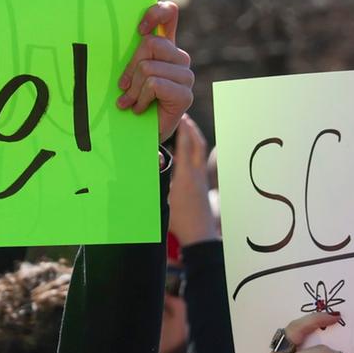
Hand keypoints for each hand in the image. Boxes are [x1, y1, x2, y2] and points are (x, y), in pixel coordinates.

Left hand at [116, 1, 194, 141]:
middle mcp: (179, 57)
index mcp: (165, 47)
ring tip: (131, 101)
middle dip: (130, 67)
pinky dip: (140, 99)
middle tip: (123, 87)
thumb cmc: (131, 100)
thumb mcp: (126, 73)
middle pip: (150, 43)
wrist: (142, 134)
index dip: (155, 12)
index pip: (169, 13)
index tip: (139, 29)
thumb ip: (126, 54)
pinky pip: (154, 85)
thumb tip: (104, 34)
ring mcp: (185, 76)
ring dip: (133, 88)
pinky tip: (139, 108)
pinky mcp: (185, 94)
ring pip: (148, 67)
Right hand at [166, 116, 219, 244]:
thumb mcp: (164, 201)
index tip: (179, 118)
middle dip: (192, 130)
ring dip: (195, 139)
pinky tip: (190, 152)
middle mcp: (196, 175)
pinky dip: (195, 151)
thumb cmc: (180, 221)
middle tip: (185, 118)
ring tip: (188, 130)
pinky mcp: (203, 186)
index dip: (183, 131)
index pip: (185, 147)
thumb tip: (150, 168)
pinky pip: (200, 162)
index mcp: (185, 176)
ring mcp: (202, 180)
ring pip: (201, 153)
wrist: (200, 234)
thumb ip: (158, 182)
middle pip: (197, 145)